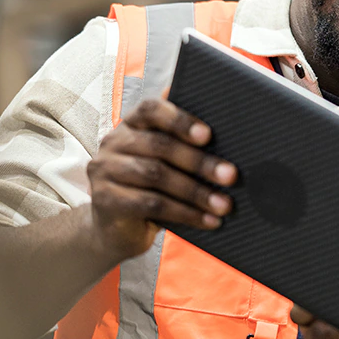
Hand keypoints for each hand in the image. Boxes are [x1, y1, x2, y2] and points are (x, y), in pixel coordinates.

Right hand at [86, 98, 237, 259]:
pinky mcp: (104, 199)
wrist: (116, 230)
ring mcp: (105, 170)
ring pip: (156, 176)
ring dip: (196, 192)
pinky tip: (208, 220)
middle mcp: (114, 142)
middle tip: (230, 175)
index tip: (208, 135)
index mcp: (132, 124)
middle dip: (199, 162)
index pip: (151, 109)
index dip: (180, 120)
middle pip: (159, 146)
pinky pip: (151, 204)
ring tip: (224, 204)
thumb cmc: (151, 189)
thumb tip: (233, 136)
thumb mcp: (166, 164)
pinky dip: (185, 213)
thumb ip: (186, 146)